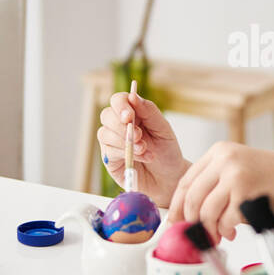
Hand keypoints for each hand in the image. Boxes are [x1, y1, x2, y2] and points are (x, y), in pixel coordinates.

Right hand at [97, 91, 187, 205]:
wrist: (169, 178)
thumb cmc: (167, 152)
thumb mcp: (163, 129)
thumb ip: (149, 112)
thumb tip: (133, 96)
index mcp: (134, 114)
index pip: (118, 100)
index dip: (120, 105)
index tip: (129, 116)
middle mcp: (120, 126)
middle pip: (107, 115)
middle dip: (122, 126)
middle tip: (140, 136)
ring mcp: (113, 142)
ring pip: (104, 133)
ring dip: (125, 141)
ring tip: (145, 149)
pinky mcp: (110, 159)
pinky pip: (109, 151)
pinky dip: (125, 153)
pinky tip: (142, 157)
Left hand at [168, 142, 273, 244]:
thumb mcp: (241, 169)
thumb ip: (215, 183)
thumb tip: (186, 213)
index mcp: (220, 151)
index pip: (186, 180)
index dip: (177, 205)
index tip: (174, 222)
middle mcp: (226, 160)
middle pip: (192, 198)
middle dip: (191, 222)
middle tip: (196, 235)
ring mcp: (236, 176)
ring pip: (206, 212)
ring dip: (210, 230)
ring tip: (219, 235)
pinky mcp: (247, 195)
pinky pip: (225, 221)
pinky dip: (227, 232)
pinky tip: (234, 232)